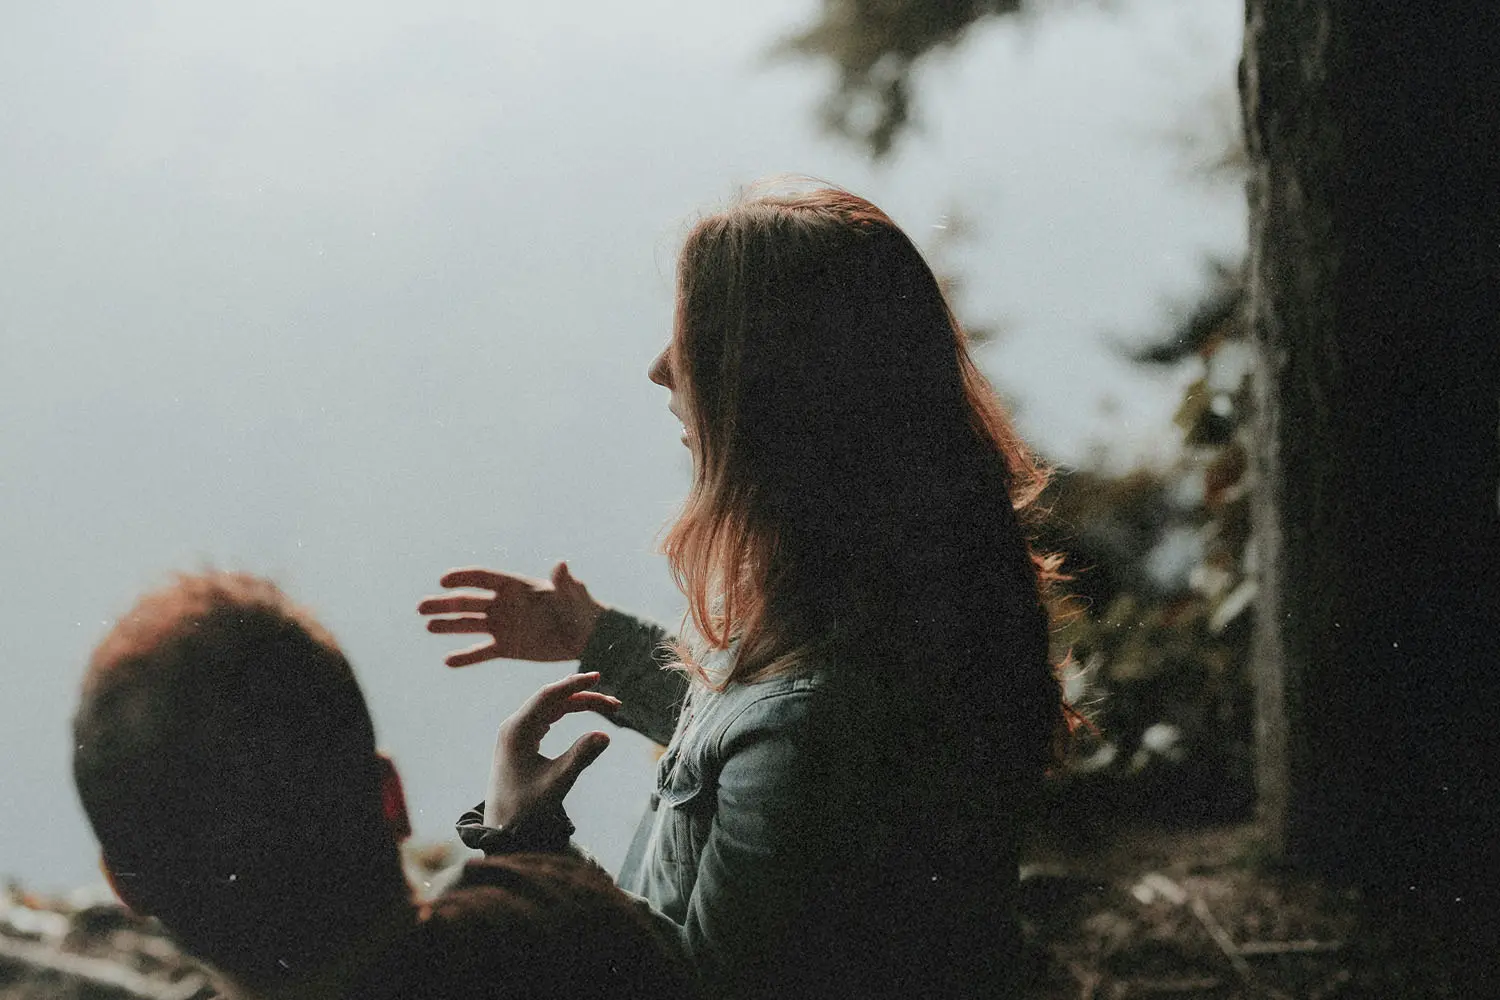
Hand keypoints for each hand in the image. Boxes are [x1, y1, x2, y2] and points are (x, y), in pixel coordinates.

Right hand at [417, 562, 605, 666]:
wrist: (586, 637)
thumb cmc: (581, 609)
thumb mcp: (572, 594)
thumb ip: (563, 582)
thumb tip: (562, 564)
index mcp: (516, 587)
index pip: (483, 578)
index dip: (463, 578)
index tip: (444, 581)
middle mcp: (503, 605)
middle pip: (468, 602)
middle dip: (445, 604)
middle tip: (421, 607)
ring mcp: (503, 626)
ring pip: (469, 626)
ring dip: (448, 626)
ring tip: (428, 627)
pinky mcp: (507, 648)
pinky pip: (482, 652)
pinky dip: (466, 657)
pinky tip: (448, 661)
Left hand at [485, 672, 618, 827]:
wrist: (502, 829)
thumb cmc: (526, 809)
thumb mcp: (557, 783)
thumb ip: (580, 757)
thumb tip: (605, 735)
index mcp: (516, 731)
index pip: (548, 696)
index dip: (574, 684)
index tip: (597, 677)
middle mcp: (514, 726)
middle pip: (552, 699)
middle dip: (583, 697)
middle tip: (615, 705)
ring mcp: (516, 733)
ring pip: (551, 708)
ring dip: (578, 704)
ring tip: (608, 708)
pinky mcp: (521, 741)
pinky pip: (546, 718)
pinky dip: (567, 713)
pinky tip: (582, 710)